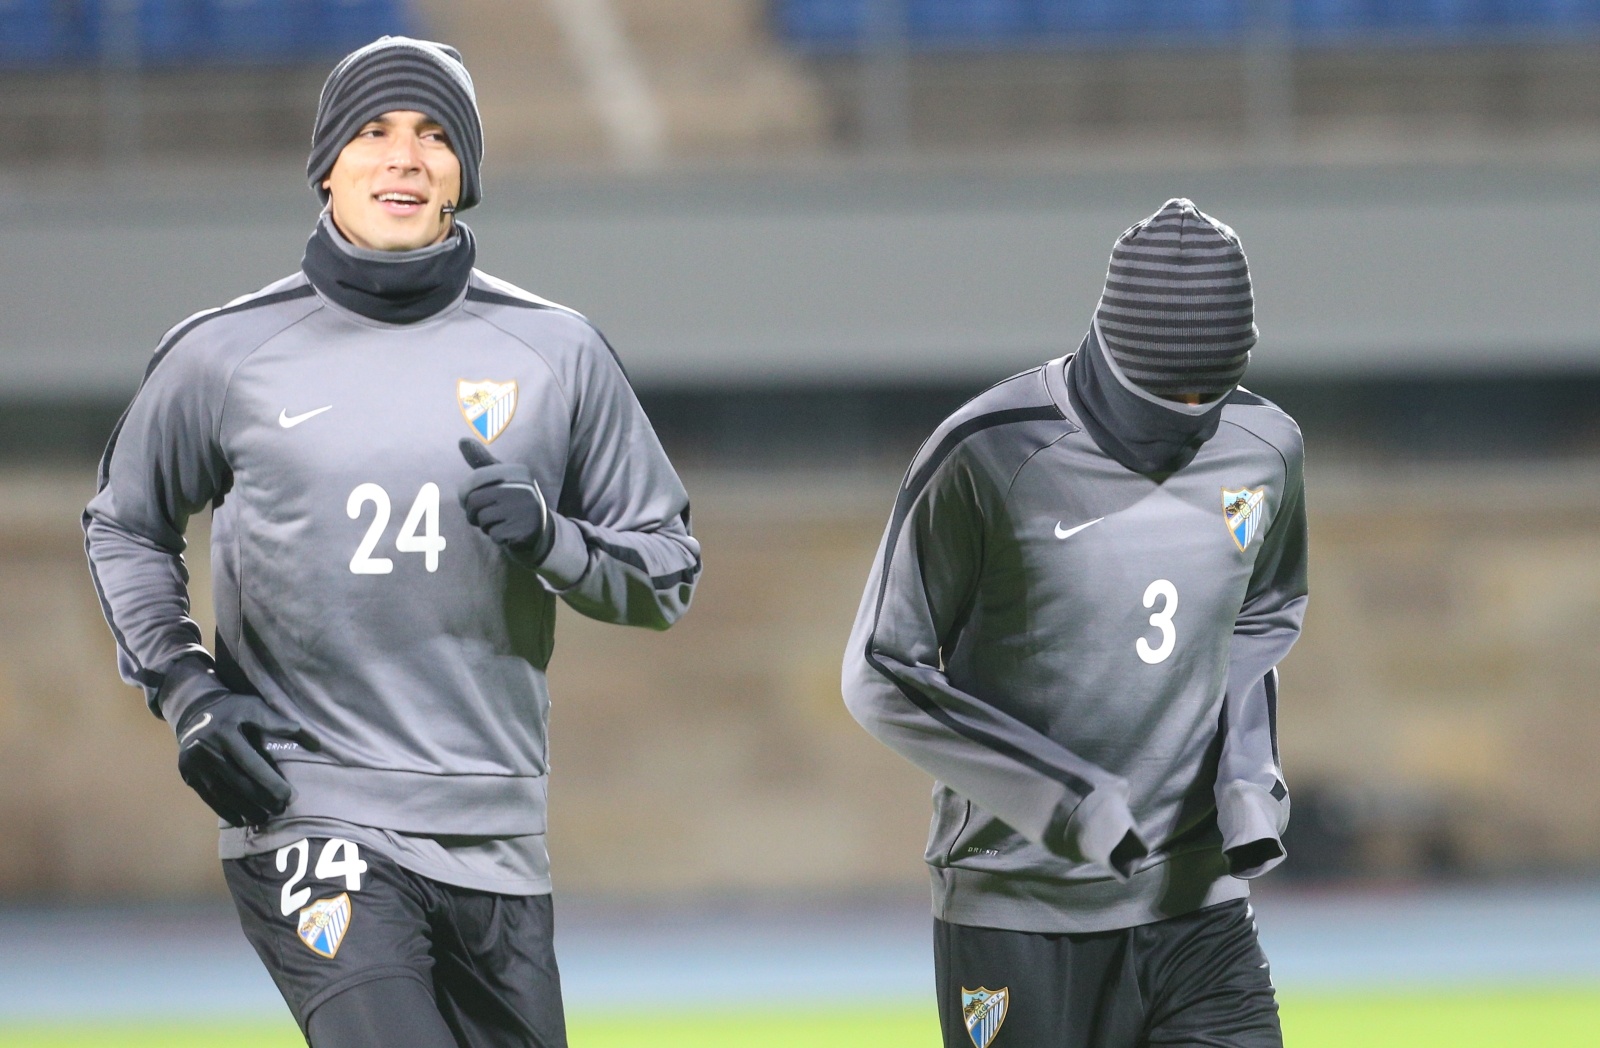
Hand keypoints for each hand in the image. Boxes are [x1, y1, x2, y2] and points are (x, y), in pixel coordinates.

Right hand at [161, 658, 320, 826]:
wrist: (192, 711)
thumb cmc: (232, 709)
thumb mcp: (254, 707)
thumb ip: (280, 723)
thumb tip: (314, 743)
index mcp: (226, 732)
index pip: (251, 763)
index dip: (270, 781)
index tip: (288, 795)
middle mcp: (207, 750)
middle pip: (238, 781)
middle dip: (260, 798)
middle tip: (280, 809)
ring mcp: (195, 765)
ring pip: (223, 793)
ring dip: (244, 809)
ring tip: (264, 817)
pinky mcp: (189, 775)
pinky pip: (209, 798)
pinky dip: (225, 811)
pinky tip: (241, 819)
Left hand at [457, 438, 554, 563]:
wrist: (540, 531)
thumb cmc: (512, 502)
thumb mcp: (501, 479)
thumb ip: (482, 462)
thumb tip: (462, 440)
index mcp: (517, 471)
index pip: (476, 478)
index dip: (464, 493)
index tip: (467, 500)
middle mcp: (523, 487)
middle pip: (474, 501)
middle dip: (473, 513)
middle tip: (484, 515)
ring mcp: (526, 508)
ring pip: (483, 519)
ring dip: (485, 526)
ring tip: (500, 523)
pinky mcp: (525, 529)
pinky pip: (494, 534)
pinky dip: (497, 537)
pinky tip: (508, 533)